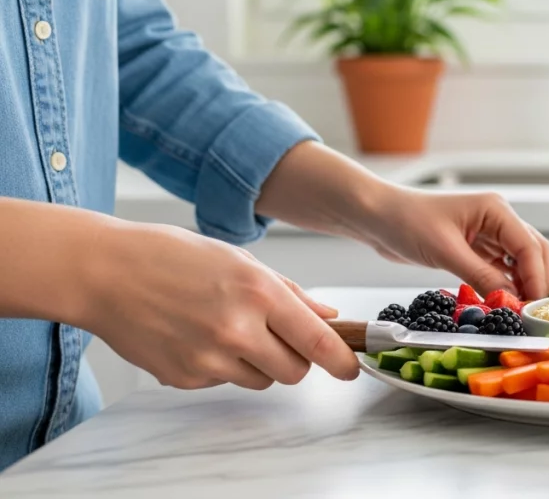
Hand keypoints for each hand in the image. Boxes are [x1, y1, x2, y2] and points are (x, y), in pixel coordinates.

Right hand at [80, 221, 360, 389]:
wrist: (105, 272)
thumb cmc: (171, 256)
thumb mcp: (241, 261)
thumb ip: (289, 293)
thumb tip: (327, 316)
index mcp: (258, 293)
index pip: (317, 341)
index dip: (341, 360)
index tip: (352, 368)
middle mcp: (237, 329)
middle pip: (294, 371)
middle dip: (296, 359)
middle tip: (279, 337)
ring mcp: (209, 358)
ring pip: (261, 379)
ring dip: (258, 362)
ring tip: (228, 328)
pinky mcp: (185, 377)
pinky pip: (223, 381)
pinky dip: (221, 365)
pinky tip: (196, 334)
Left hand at [356, 189, 548, 299]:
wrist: (377, 217)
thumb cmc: (406, 222)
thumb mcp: (445, 252)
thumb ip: (481, 276)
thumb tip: (510, 302)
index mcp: (496, 210)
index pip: (530, 246)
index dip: (536, 277)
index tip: (534, 306)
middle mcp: (498, 219)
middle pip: (535, 252)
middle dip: (538, 281)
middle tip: (534, 312)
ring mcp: (489, 234)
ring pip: (522, 262)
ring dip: (524, 285)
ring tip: (520, 311)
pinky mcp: (477, 249)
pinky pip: (502, 269)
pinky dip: (507, 286)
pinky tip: (504, 302)